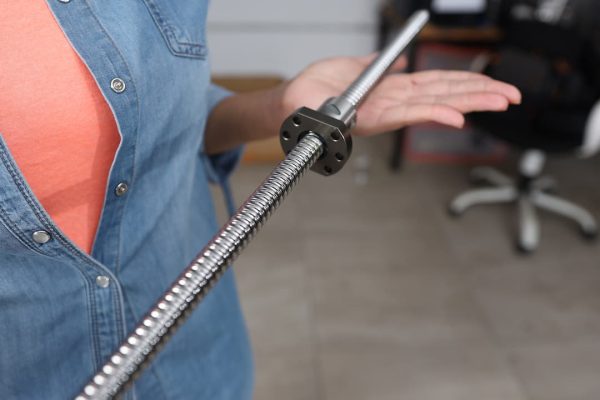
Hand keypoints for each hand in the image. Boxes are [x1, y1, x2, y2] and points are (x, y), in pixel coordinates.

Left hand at [280, 54, 521, 135]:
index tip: (493, 83)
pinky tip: (457, 116)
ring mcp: (383, 114)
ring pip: (433, 105)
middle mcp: (392, 104)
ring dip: (468, 103)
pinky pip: (405, 115)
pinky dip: (432, 115)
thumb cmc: (313, 89)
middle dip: (480, 94)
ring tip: (500, 101)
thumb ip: (379, 67)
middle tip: (513, 94)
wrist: (287, 104)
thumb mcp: (352, 68)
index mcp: (392, 91)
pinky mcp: (369, 120)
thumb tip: (400, 61)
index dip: (467, 82)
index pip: (438, 85)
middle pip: (444, 95)